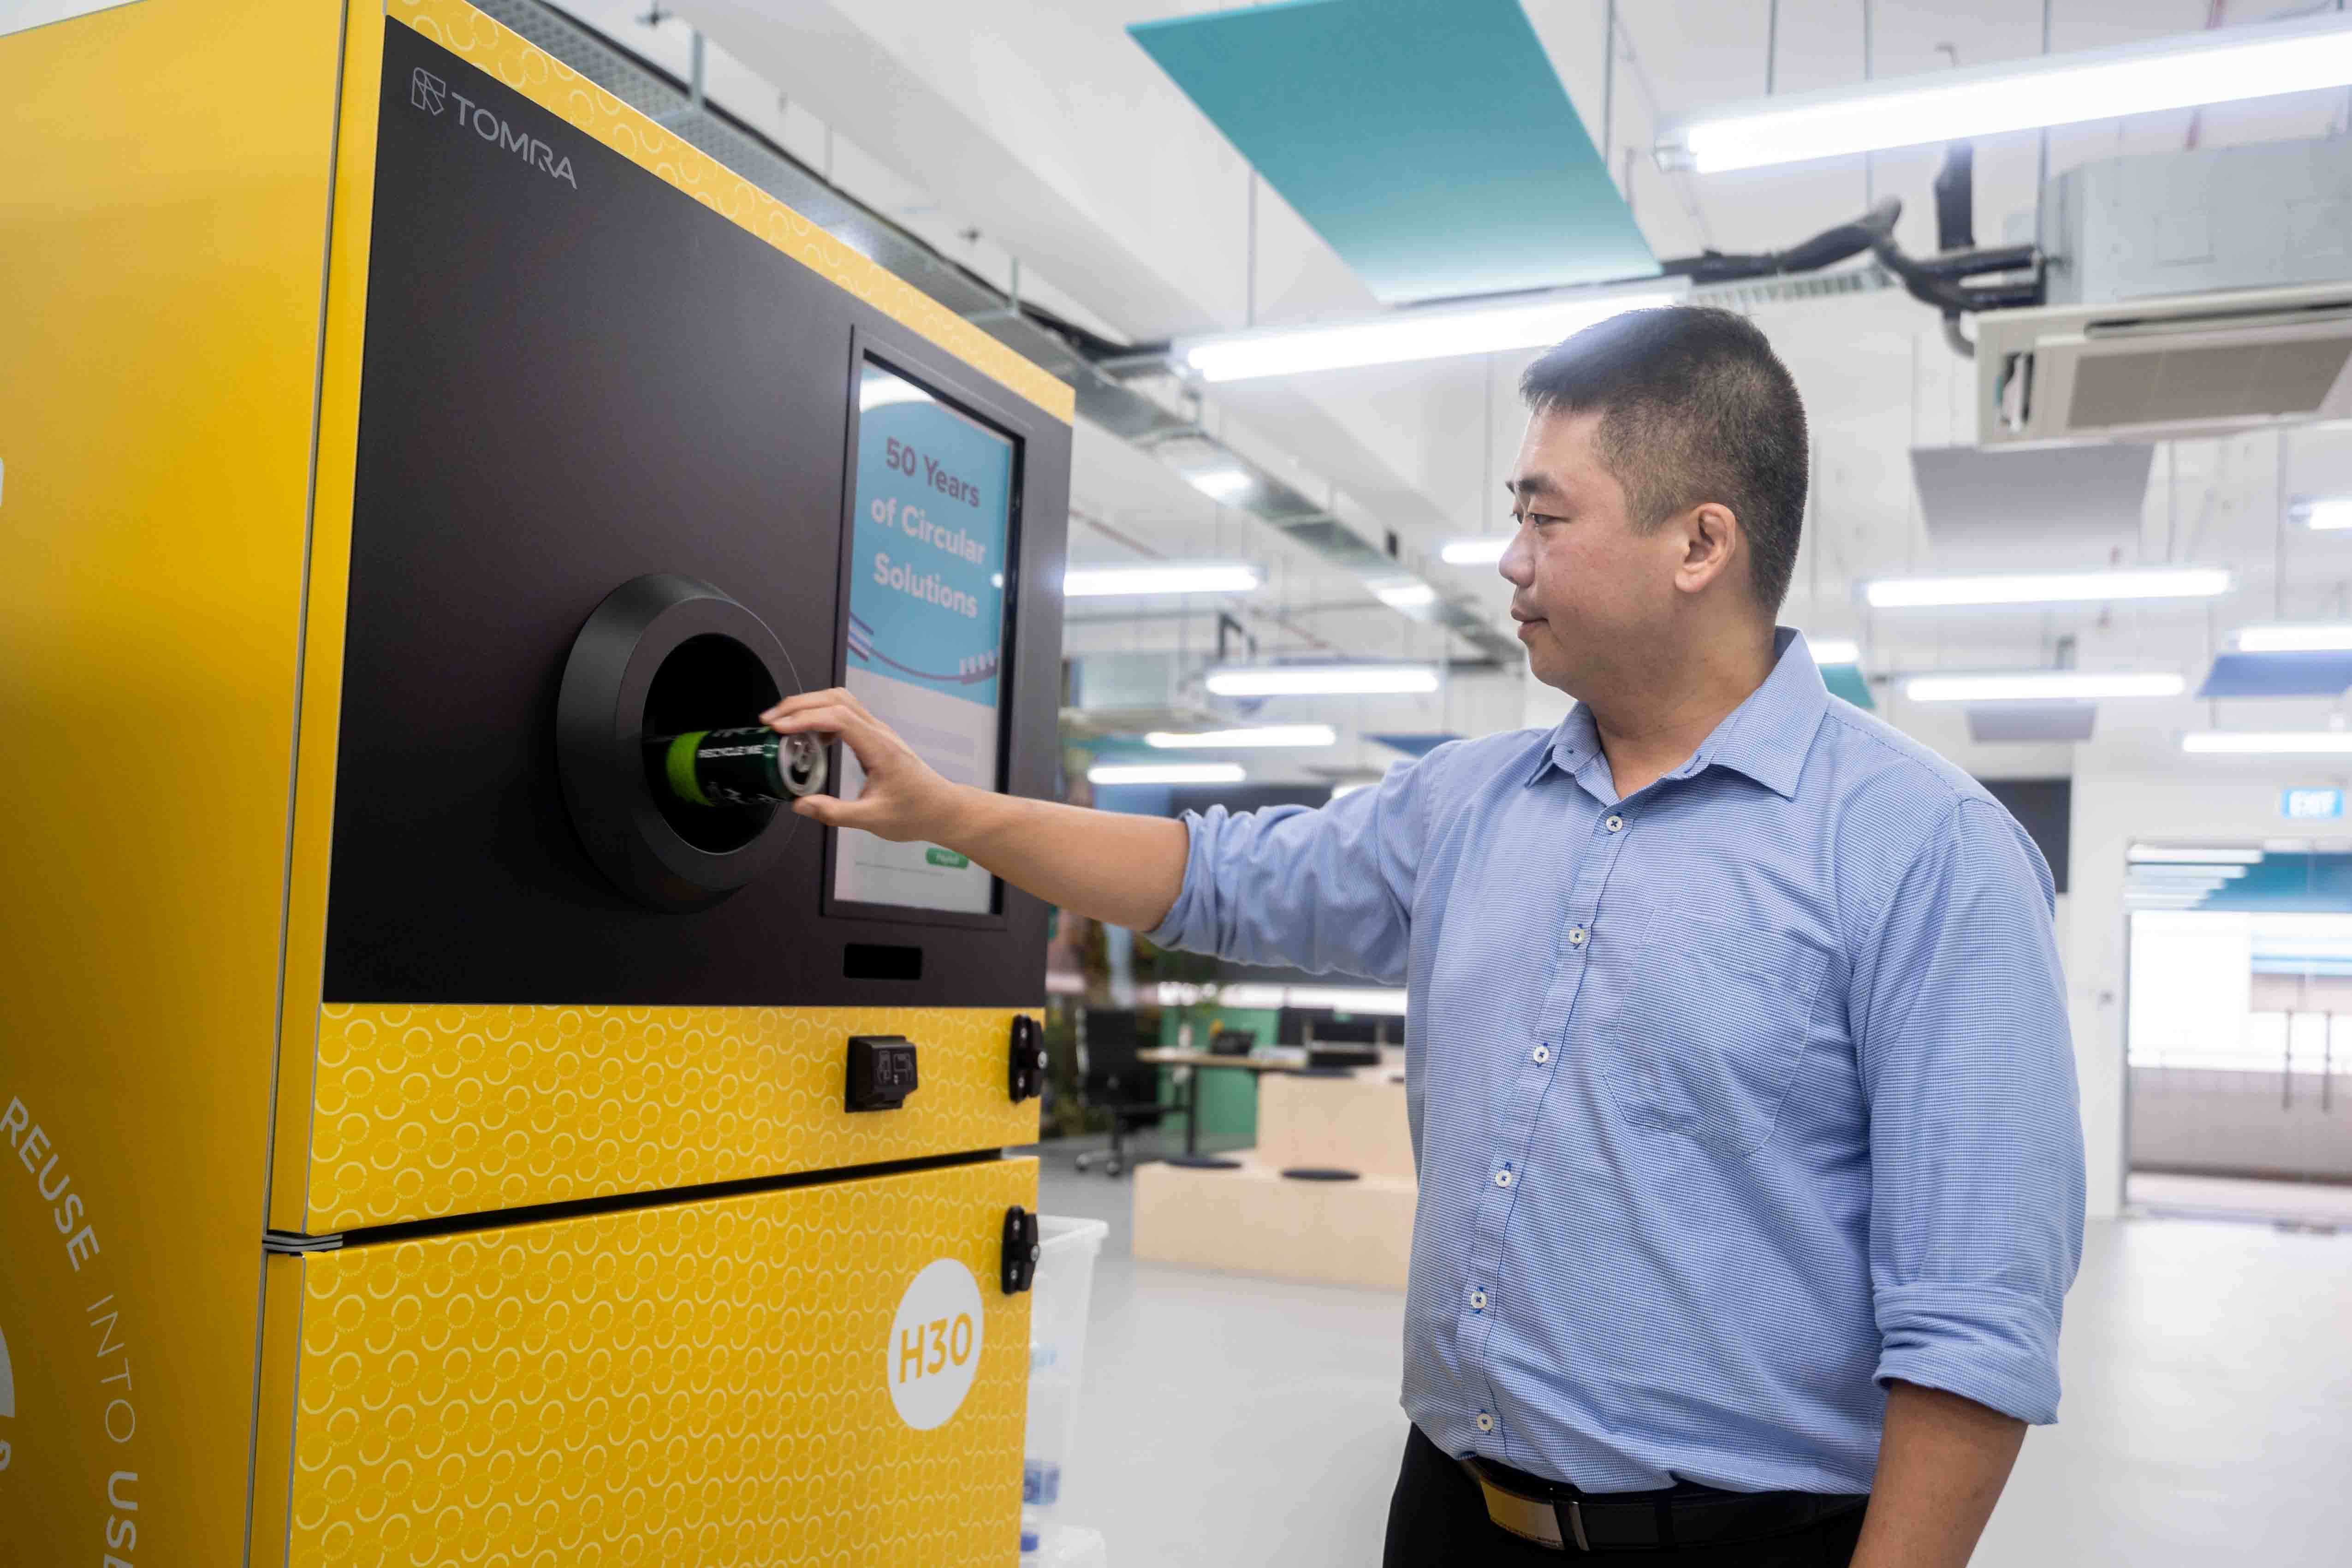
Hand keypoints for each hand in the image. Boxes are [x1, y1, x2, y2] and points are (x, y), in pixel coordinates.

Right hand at [760, 687, 966, 843]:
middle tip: (771, 720)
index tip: (779, 728)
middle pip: (836, 699)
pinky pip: (845, 715)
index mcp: (879, 747)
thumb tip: (800, 805)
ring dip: (810, 706)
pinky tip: (809, 737)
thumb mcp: (872, 819)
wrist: (941, 809)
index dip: (805, 718)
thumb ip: (833, 813)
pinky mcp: (875, 737)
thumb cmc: (914, 813)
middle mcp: (878, 733)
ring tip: (783, 724)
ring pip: (841, 702)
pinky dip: (822, 717)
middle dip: (800, 704)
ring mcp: (878, 732)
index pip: (838, 718)